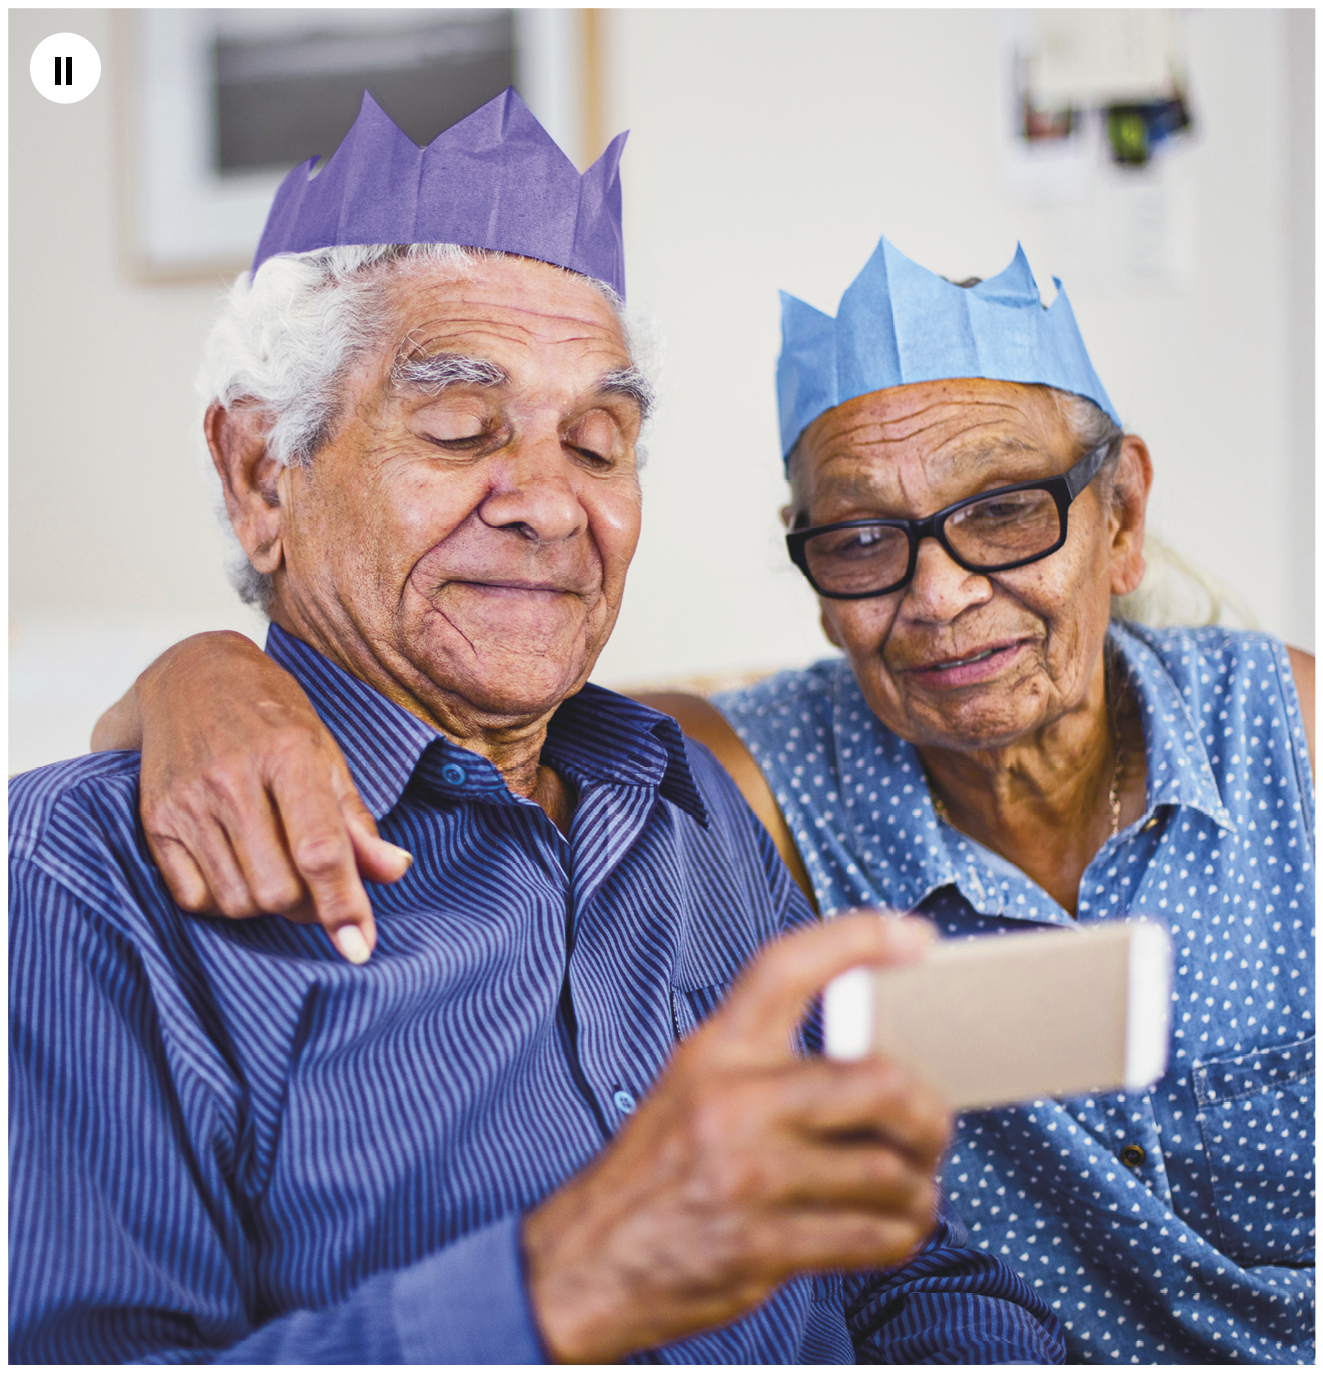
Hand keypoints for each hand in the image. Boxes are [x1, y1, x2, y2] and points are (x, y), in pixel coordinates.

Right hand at [95, 632, 409, 961]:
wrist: (192, 679)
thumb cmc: (272, 718)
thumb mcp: (327, 756)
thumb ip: (357, 822)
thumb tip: (395, 871)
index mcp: (289, 754)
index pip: (320, 848)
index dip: (343, 904)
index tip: (360, 945)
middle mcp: (233, 778)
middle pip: (277, 888)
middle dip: (307, 905)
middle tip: (316, 885)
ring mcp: (188, 801)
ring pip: (237, 900)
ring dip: (268, 905)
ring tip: (279, 869)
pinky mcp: (155, 820)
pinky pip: (193, 898)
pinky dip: (224, 902)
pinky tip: (240, 870)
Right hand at [522, 912, 949, 1361]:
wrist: (589, 1258)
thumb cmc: (655, 1166)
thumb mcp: (693, 1085)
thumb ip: (767, 1065)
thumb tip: (874, 1063)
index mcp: (714, 1050)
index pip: (786, 966)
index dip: (856, 939)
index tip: (916, 937)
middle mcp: (732, 1101)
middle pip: (875, 1082)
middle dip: (927, 1111)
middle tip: (932, 1125)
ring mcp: (748, 1174)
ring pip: (886, 1170)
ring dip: (918, 1186)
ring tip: (914, 1188)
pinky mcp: (762, 1245)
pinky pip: (870, 1236)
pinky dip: (899, 1234)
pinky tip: (892, 1227)